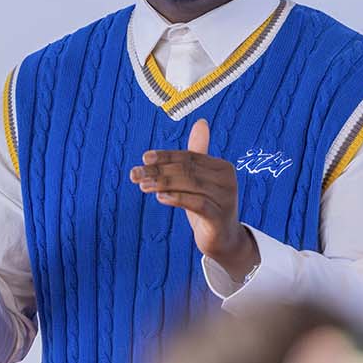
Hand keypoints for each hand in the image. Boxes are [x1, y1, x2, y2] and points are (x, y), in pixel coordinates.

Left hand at [128, 119, 258, 281]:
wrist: (224, 240)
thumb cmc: (208, 206)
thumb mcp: (200, 180)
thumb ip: (196, 154)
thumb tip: (200, 122)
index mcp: (222, 167)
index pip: (189, 156)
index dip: (165, 156)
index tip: (144, 158)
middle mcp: (227, 180)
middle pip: (187, 170)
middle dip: (158, 171)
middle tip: (135, 174)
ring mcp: (225, 199)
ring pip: (189, 185)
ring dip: (162, 183)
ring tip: (142, 185)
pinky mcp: (219, 217)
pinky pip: (196, 203)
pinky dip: (177, 198)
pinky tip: (160, 198)